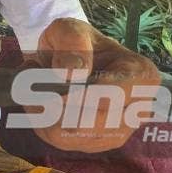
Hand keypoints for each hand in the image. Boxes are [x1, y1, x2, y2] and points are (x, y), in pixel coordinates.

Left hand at [24, 17, 159, 152]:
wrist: (68, 59)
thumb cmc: (74, 42)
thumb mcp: (70, 29)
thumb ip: (73, 43)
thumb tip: (72, 73)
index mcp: (141, 75)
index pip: (115, 95)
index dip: (82, 96)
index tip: (53, 89)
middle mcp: (138, 108)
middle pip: (95, 122)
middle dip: (56, 106)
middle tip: (30, 83)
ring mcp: (119, 130)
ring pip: (76, 137)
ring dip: (44, 116)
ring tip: (32, 91)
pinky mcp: (97, 143)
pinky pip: (64, 143)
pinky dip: (43, 125)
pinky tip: (38, 106)